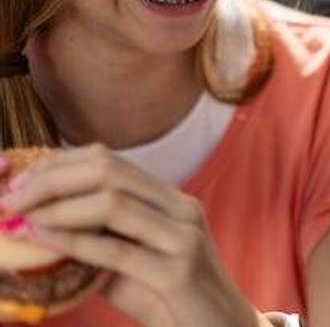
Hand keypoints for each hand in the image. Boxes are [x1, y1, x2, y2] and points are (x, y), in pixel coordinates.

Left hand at [0, 145, 263, 326]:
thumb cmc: (171, 299)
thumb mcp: (131, 262)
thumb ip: (98, 242)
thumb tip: (38, 228)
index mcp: (170, 199)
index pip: (109, 160)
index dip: (58, 164)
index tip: (18, 185)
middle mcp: (181, 208)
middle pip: (108, 171)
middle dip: (51, 180)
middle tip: (12, 200)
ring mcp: (184, 237)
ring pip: (113, 203)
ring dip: (57, 209)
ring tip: (23, 220)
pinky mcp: (179, 272)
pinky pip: (117, 250)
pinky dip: (74, 242)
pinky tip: (45, 241)